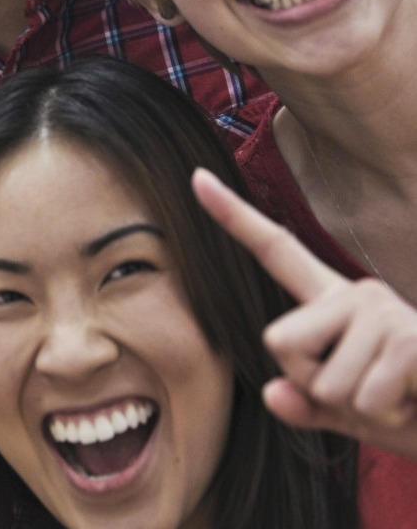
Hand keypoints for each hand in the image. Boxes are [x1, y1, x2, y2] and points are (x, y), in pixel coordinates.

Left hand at [194, 169, 416, 459]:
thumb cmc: (407, 410)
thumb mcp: (348, 412)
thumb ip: (306, 405)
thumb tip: (273, 394)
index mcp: (331, 301)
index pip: (275, 250)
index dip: (233, 215)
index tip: (196, 176)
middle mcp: (355, 293)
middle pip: (279, 342)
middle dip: (312, 383)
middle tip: (364, 389)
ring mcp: (384, 310)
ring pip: (323, 381)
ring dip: (356, 406)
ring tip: (395, 395)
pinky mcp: (410, 338)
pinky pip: (361, 398)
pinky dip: (383, 415)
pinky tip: (412, 401)